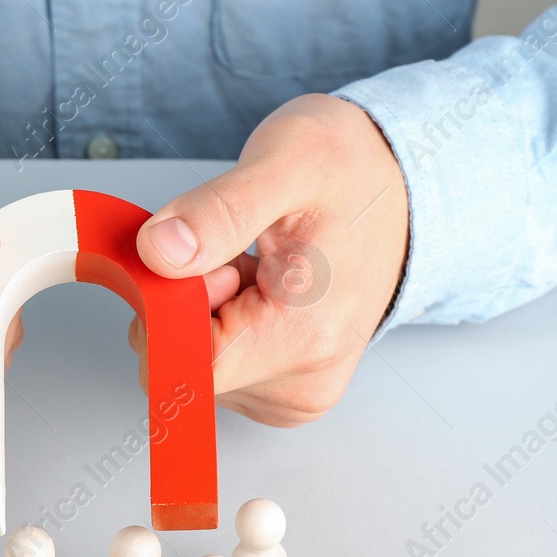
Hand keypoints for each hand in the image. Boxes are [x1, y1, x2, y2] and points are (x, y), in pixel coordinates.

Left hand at [133, 93, 408, 426]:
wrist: (398, 189)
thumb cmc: (350, 173)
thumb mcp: (285, 162)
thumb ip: (219, 211)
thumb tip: (158, 253)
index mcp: (305, 340)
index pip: (188, 365)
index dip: (173, 310)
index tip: (207, 263)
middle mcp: (303, 384)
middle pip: (187, 369)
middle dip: (187, 307)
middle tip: (237, 256)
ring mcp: (296, 394)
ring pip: (195, 367)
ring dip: (203, 313)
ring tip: (259, 268)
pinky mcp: (285, 388)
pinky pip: (216, 366)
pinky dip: (219, 323)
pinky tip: (259, 289)